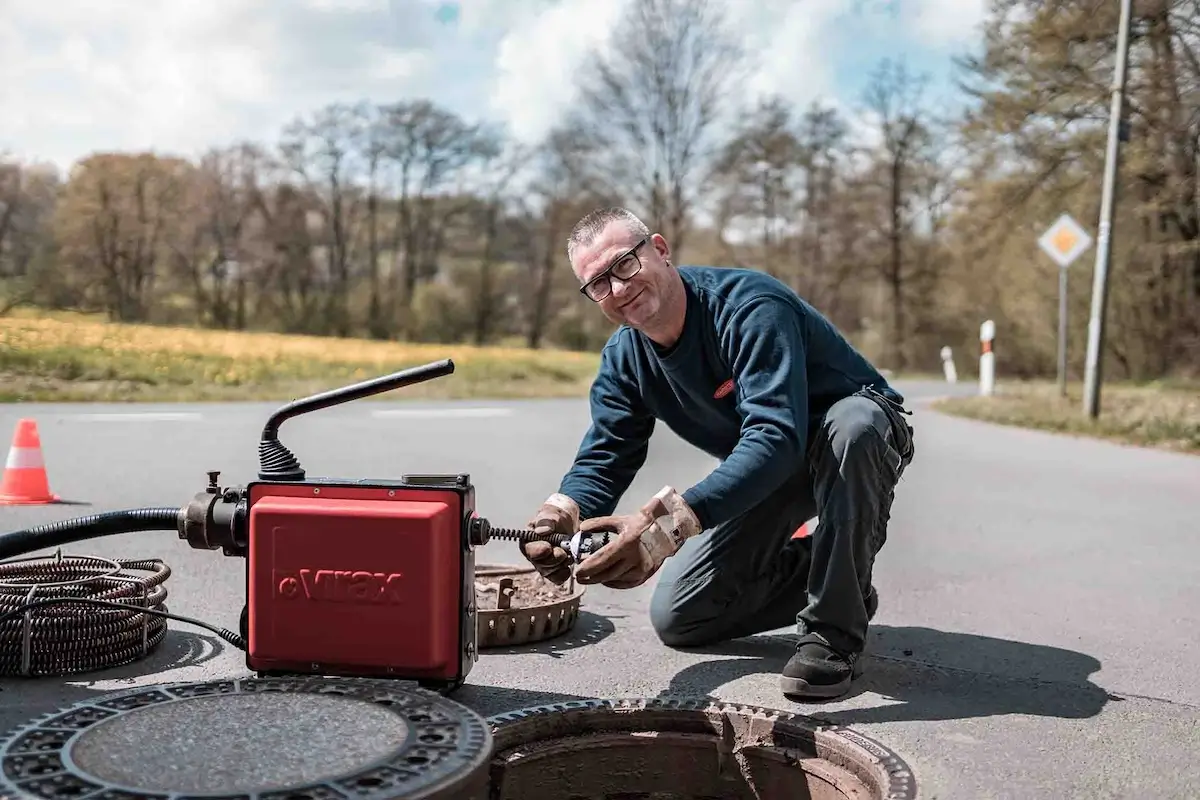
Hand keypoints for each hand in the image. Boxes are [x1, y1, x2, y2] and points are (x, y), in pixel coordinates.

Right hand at [518, 493, 578, 585]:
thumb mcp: (551, 513)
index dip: (540, 551)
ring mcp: (544, 565)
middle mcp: (533, 556)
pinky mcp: (555, 571)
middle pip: (542, 566)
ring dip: (563, 563)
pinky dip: (567, 570)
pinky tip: (571, 560)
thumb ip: (546, 521)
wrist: (568, 522)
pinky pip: (559, 577)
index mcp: (528, 541)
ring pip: (551, 573)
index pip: (530, 551)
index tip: (548, 547)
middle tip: (565, 548)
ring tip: (569, 551)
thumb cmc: (556, 517)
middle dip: (556, 557)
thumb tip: (543, 531)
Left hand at [574, 486, 702, 588]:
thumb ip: (599, 524)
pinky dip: (614, 583)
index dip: (588, 567)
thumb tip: (581, 528)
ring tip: (590, 577)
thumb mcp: (620, 520)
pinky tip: (605, 580)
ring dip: (601, 580)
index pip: (602, 560)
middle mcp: (634, 559)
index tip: (576, 571)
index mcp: (626, 543)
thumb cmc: (641, 524)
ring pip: (615, 580)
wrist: (667, 531)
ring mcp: (641, 569)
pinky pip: (626, 584)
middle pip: (606, 574)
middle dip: (590, 577)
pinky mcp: (645, 575)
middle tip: (579, 577)